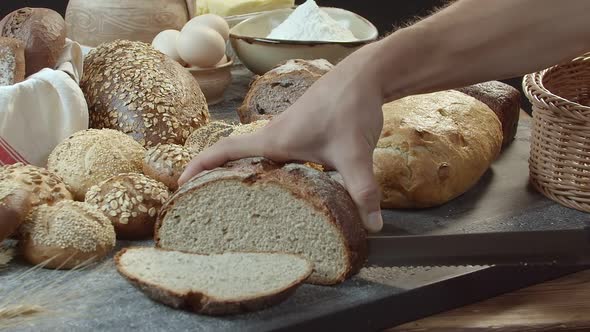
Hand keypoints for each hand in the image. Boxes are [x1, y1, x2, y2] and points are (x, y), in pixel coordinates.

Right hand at [179, 44, 385, 232]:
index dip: (200, 167)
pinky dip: (269, 171)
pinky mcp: (302, 134)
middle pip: (235, 157)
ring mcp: (287, 133)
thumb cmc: (350, 107)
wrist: (365, 76)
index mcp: (275, 139)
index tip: (181, 185)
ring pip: (256, 157)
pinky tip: (281, 189)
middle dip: (216, 177)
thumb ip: (362, 190)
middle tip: (204, 205)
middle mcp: (275, 136)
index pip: (226, 151)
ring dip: (242, 174)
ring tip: (236, 203)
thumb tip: (371, 226)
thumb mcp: (355, 153)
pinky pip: (275, 155)